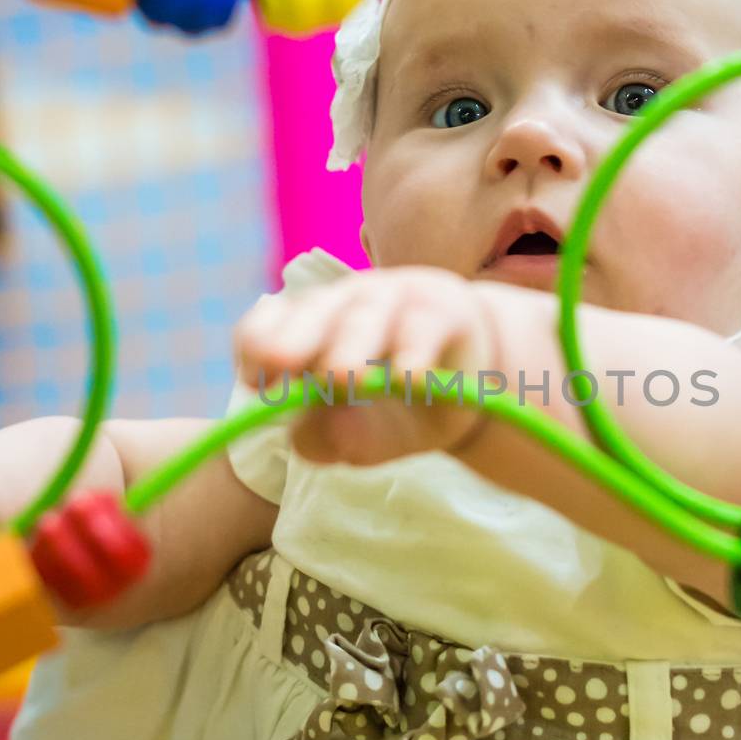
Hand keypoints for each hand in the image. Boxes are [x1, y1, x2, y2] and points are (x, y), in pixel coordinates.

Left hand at [232, 267, 502, 465]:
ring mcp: (397, 300)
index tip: (260, 385)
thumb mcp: (359, 435)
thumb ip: (327, 439)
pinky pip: (423, 328)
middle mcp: (347, 304)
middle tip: (280, 367)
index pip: (267, 326)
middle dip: (293, 340)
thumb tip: (317, 425)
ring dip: (351, 346)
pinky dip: (415, 353)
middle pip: (313, 314)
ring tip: (343, 380)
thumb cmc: (402, 408)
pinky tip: (409, 380)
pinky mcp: (445, 311)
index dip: (256, 349)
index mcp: (312, 325)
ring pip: (365, 316)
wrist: (484, 388)